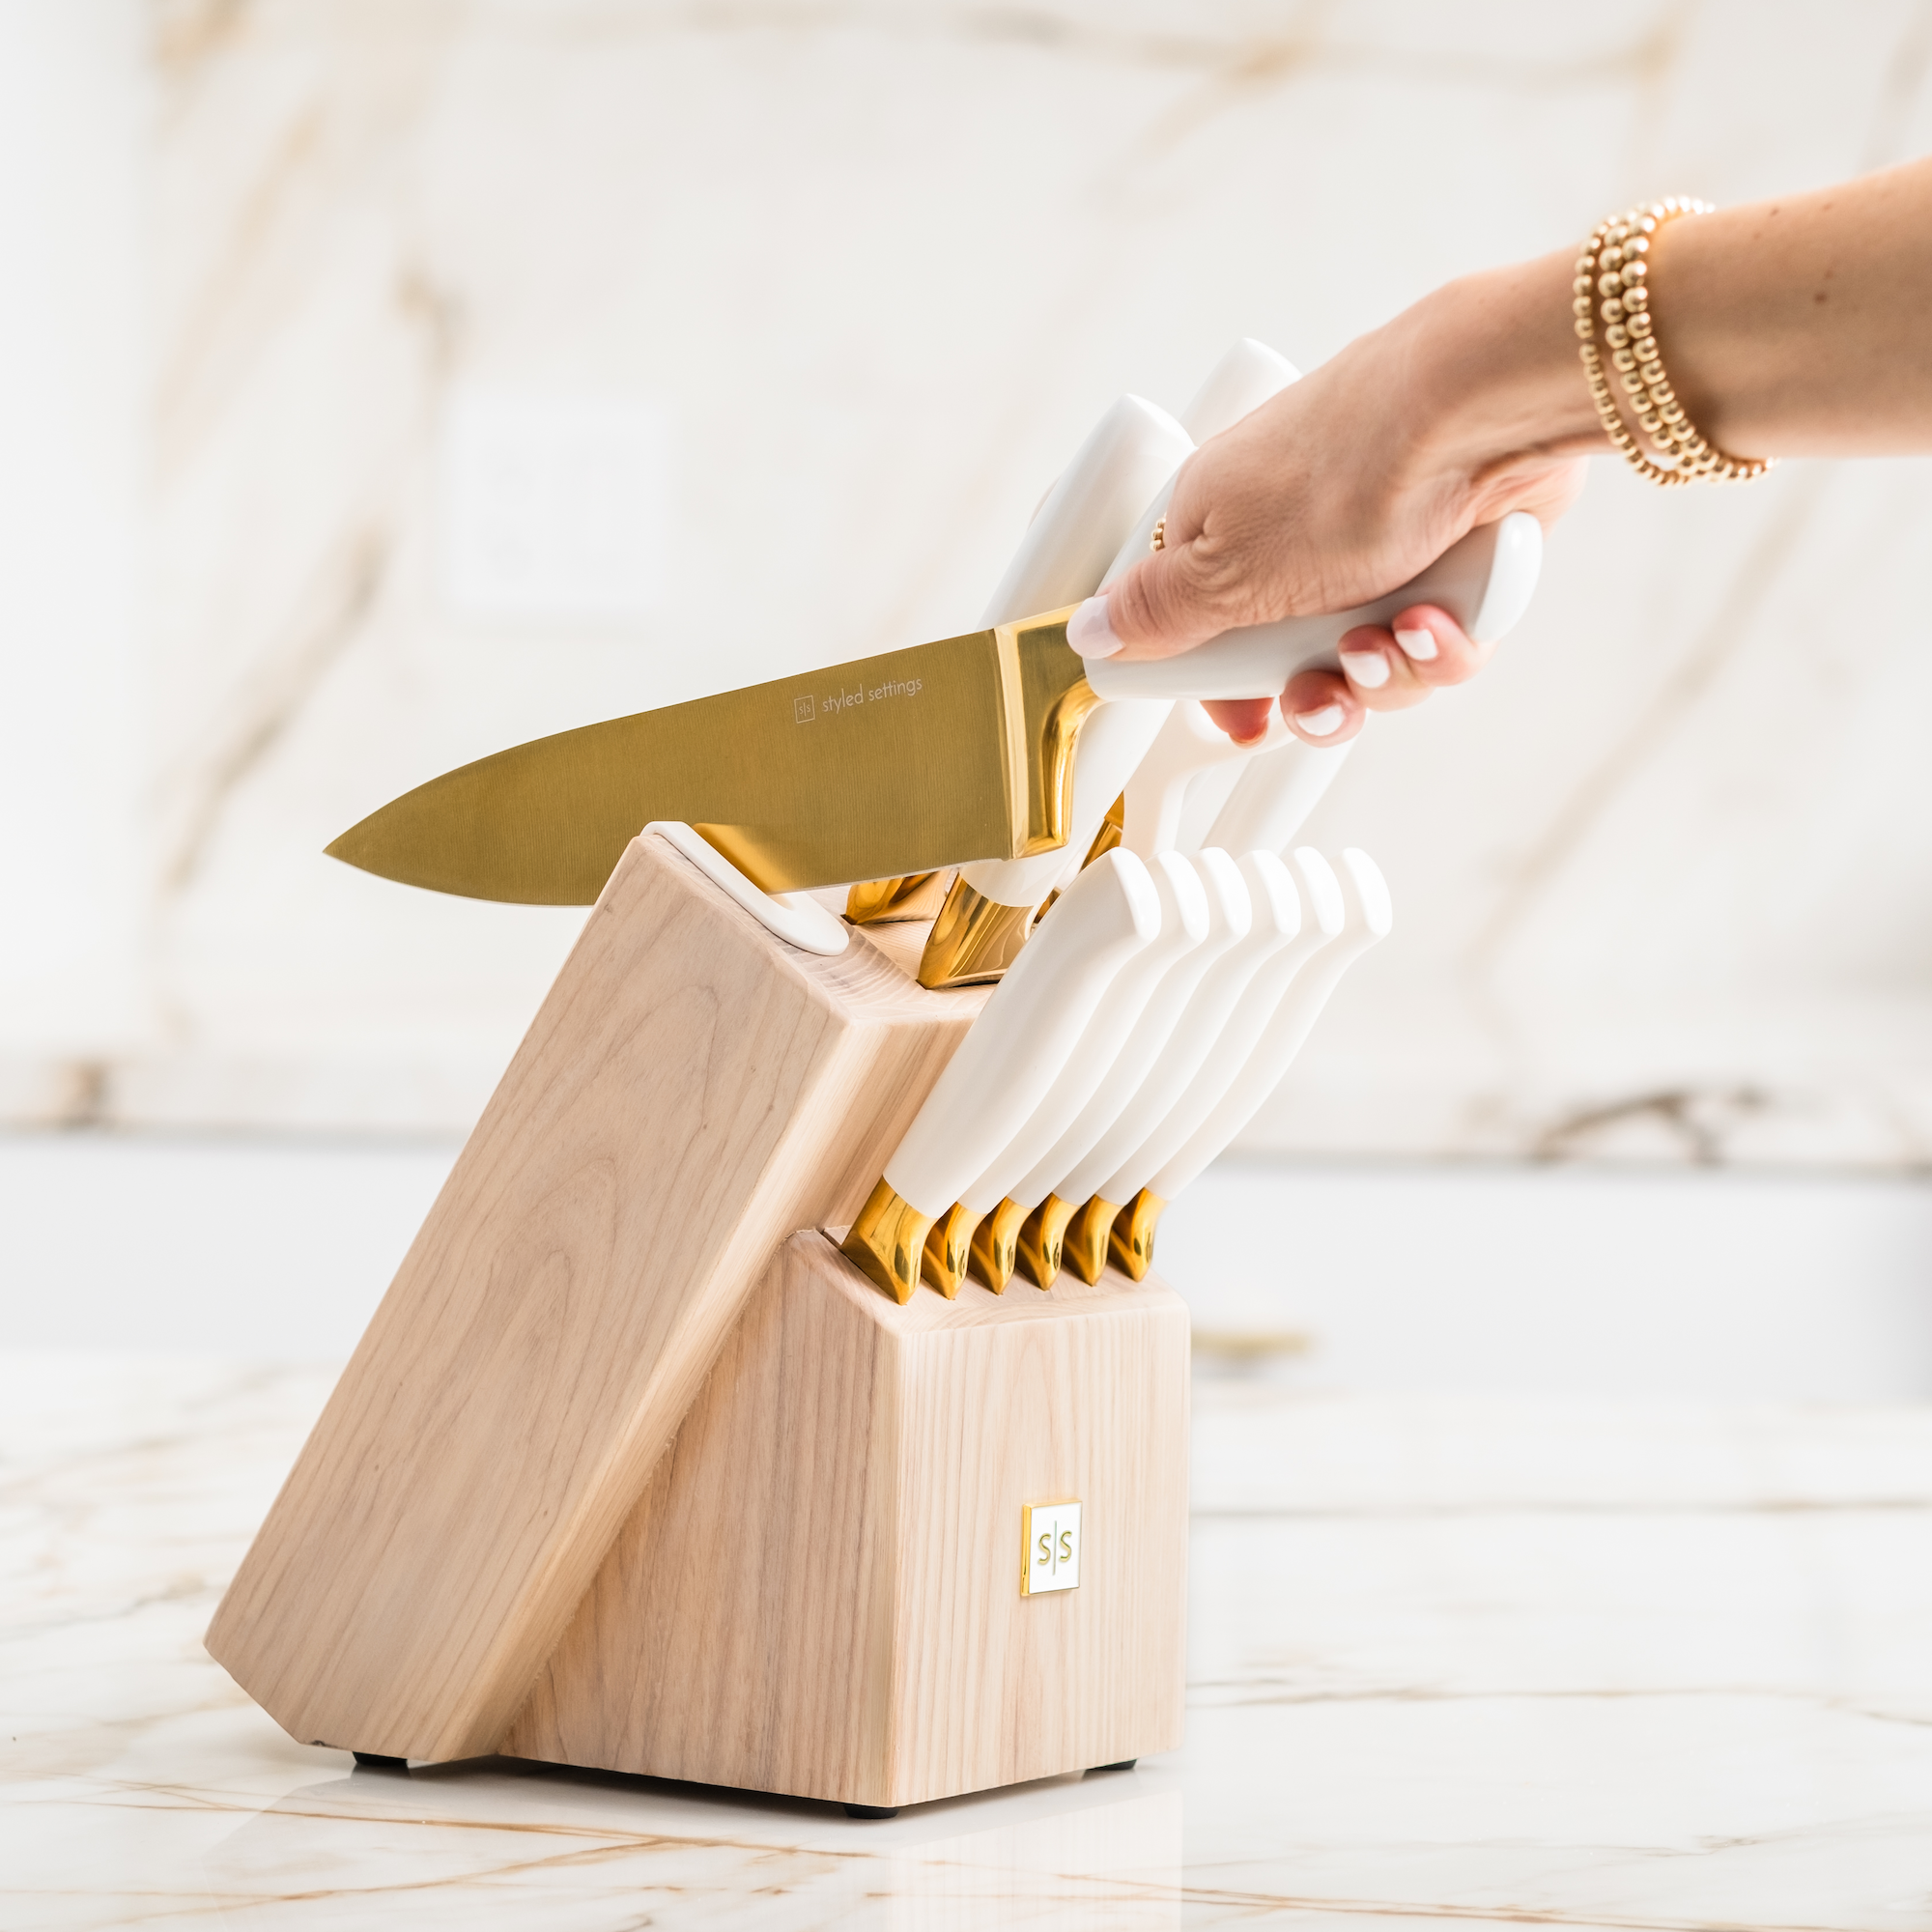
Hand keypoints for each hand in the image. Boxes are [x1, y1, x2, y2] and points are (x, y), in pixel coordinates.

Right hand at [1068, 257, 1595, 744]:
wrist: (1479, 415)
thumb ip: (1153, 614)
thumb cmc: (1339, 471)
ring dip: (1382, 673)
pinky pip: (1435, 643)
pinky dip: (1438, 643)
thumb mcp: (1219, 567)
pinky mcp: (1449, 558)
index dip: (1225, 692)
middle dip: (1318, 695)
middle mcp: (1295, 540)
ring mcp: (1377, 550)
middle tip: (1325, 691)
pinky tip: (1438, 616)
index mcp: (1222, 531)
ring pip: (1371, 665)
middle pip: (1293, 667)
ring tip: (1390, 637)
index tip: (1244, 720)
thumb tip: (1086, 632)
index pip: (1201, 637)